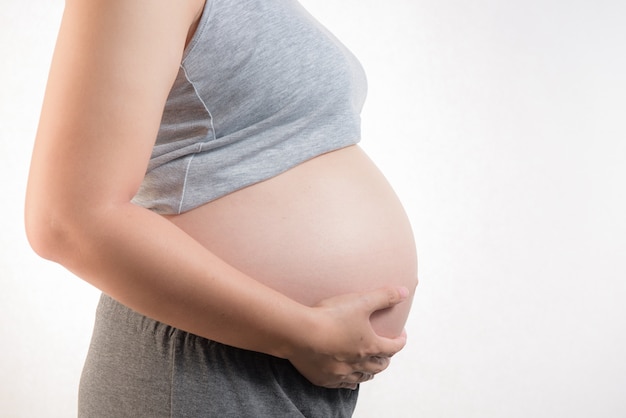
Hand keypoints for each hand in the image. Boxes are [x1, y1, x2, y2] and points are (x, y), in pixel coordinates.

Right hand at [287, 286, 408, 388]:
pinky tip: (347, 377)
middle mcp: (358, 363)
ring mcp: (340, 373)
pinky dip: (349, 381)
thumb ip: (384, 296)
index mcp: (370, 346)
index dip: (400, 341)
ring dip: (369, 372)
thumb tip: (404, 292)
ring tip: (369, 366)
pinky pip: (341, 384)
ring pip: (362, 377)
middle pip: (378, 366)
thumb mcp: (361, 301)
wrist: (299, 333)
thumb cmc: (330, 316)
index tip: (401, 336)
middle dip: (385, 359)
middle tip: (385, 352)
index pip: (392, 347)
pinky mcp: (323, 378)